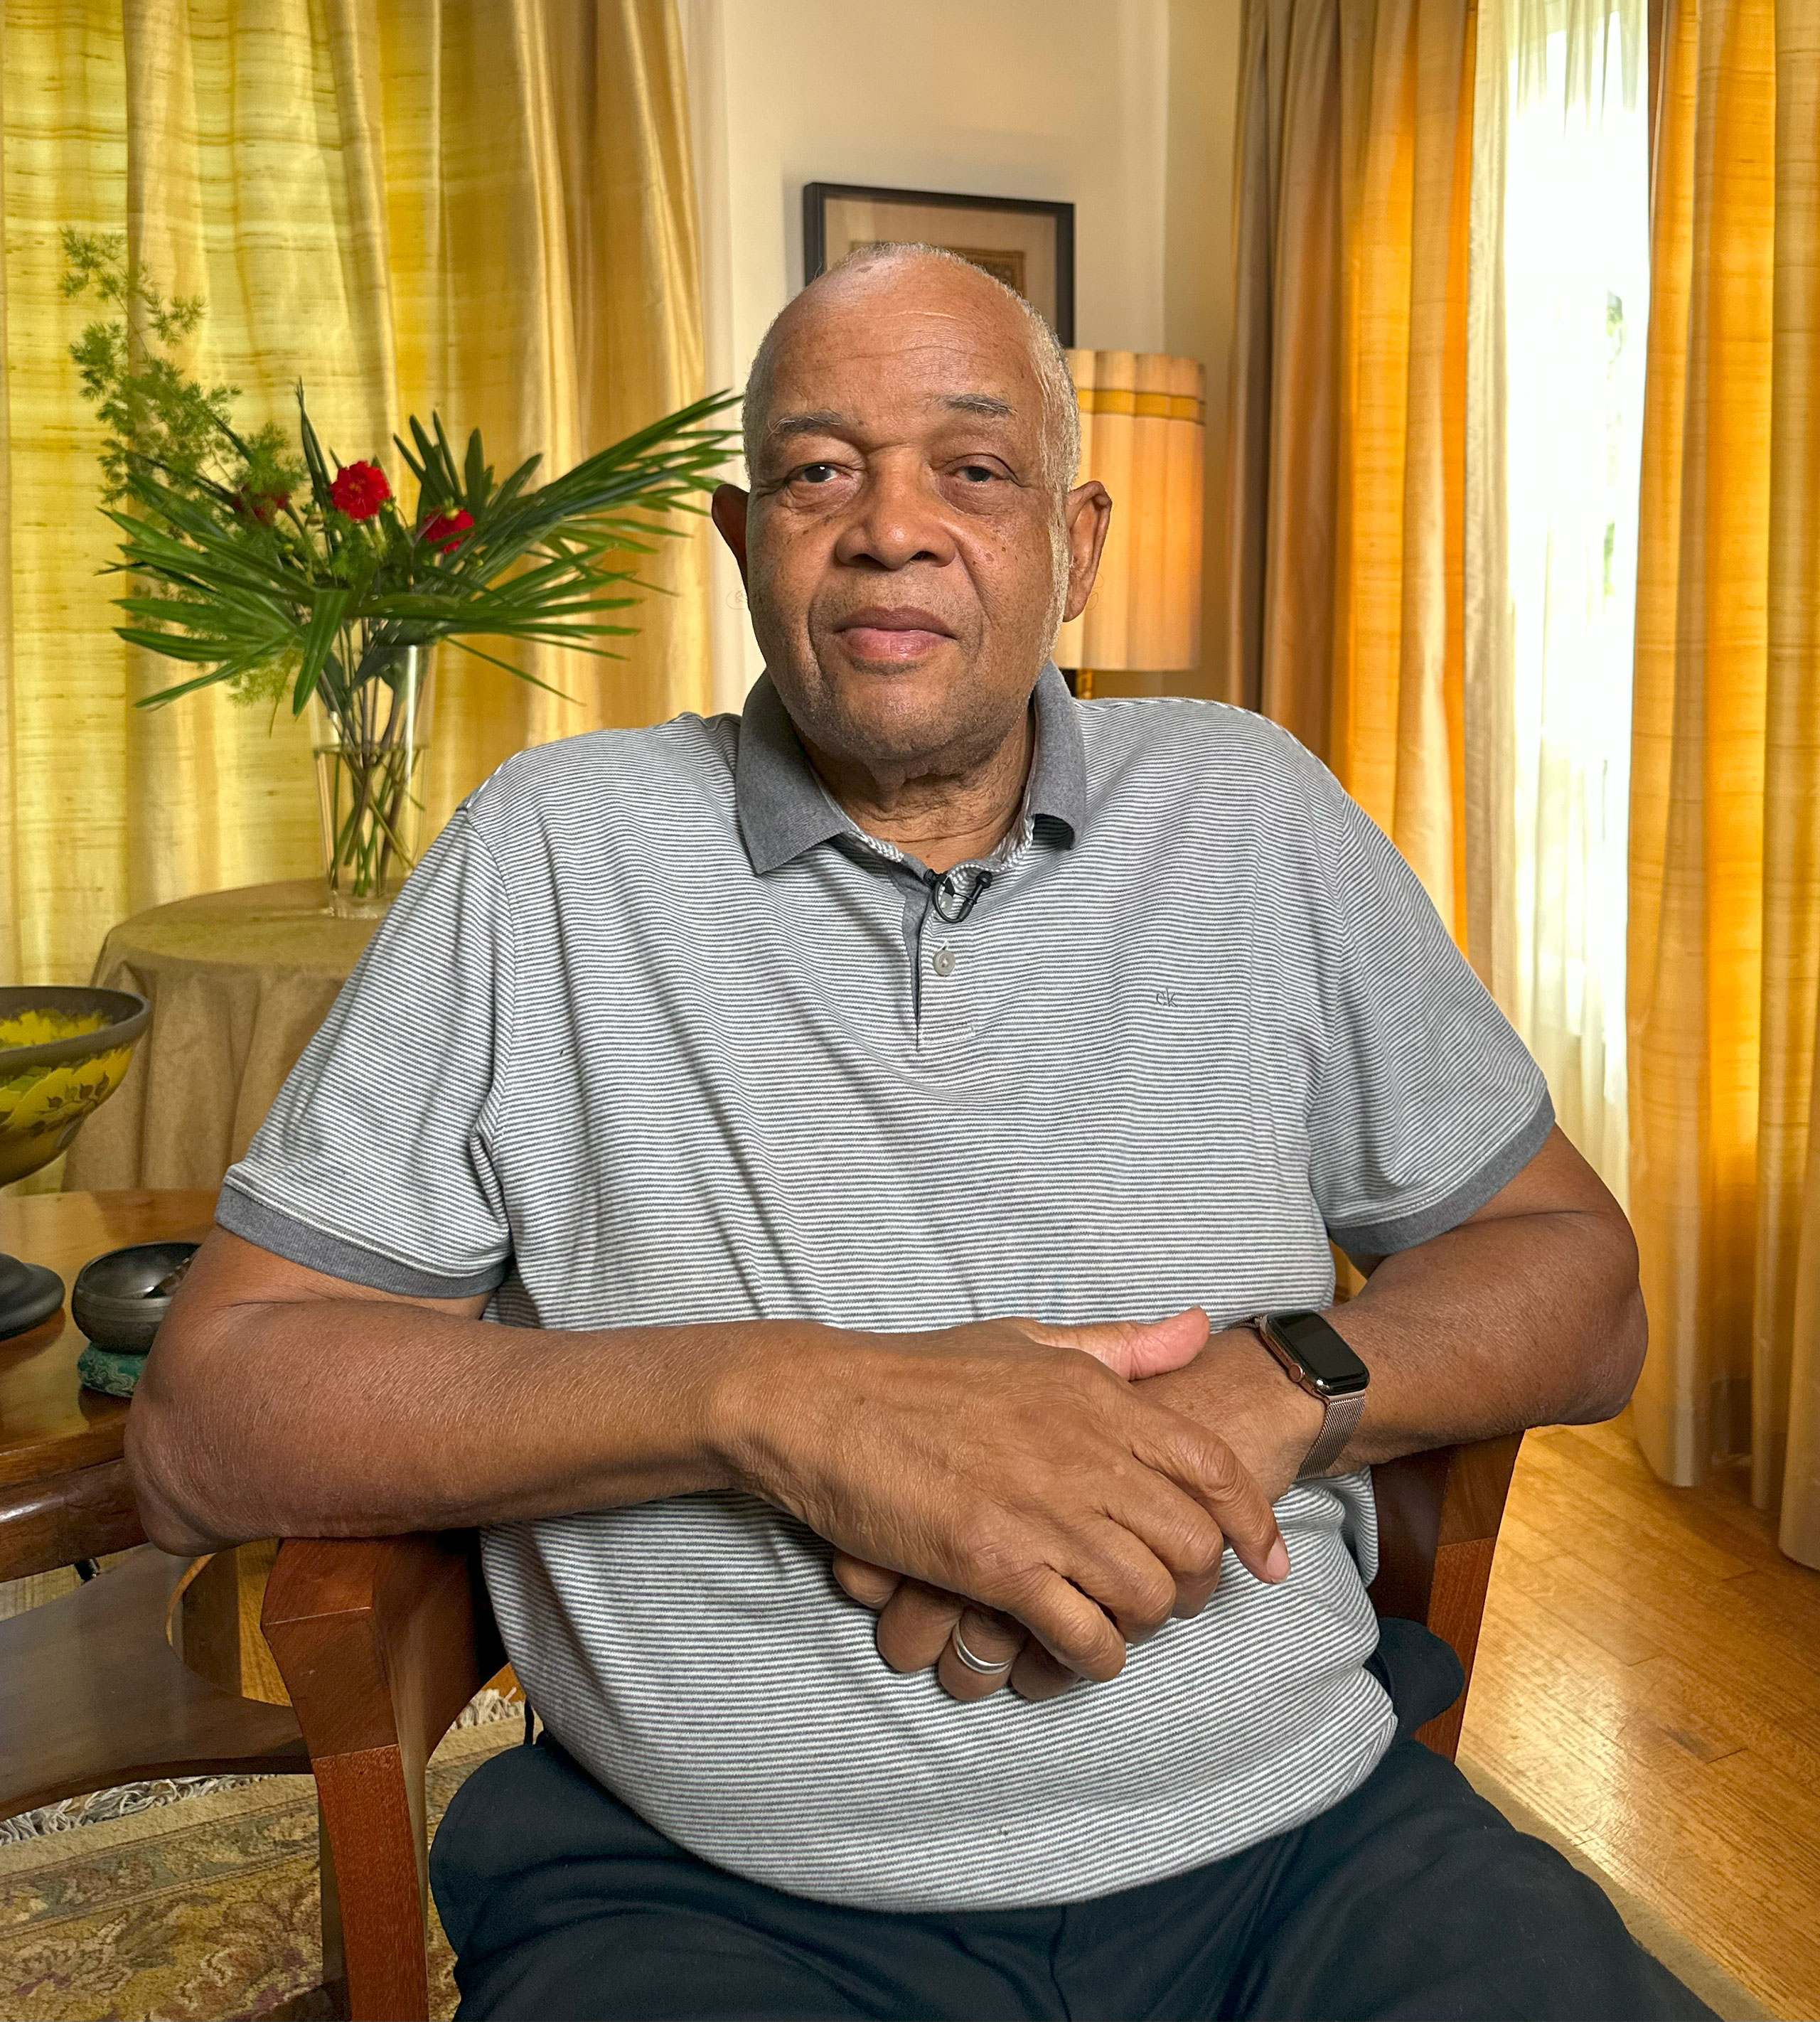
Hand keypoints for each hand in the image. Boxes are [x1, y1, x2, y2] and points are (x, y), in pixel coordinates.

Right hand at [726, 1308, 1288, 1685]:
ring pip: (1148, 1596)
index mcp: (1098, 1395)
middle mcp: (1085, 1452)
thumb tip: (1197, 1329)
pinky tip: (1074, 1651)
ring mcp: (1043, 1511)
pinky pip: (1085, 1634)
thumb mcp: (1028, 1339)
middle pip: (1194, 1543)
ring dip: (1143, 1624)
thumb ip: (1119, 1345)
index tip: (1266, 1563)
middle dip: (1195, 1584)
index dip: (1254, 1523)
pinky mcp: (996, 1564)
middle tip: (1166, 1598)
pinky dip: (1094, 1657)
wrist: (821, 1405)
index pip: (1214, 1468)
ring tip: (1116, 1624)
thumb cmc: (921, 1371)